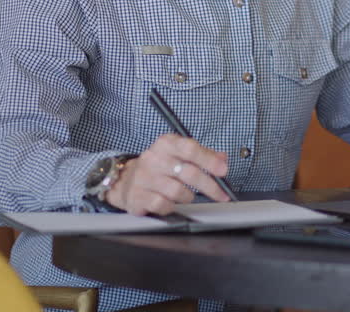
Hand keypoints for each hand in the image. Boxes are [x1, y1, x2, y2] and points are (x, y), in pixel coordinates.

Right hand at [105, 133, 230, 214]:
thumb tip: (222, 159)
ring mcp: (143, 177)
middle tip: (221, 194)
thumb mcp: (179, 154)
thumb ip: (203, 155)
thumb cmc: (159, 167)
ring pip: (177, 191)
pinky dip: (172, 206)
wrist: (125, 179)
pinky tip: (170, 202)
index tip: (223, 170)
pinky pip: (163, 205)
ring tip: (186, 195)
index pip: (190, 148)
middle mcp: (153, 158)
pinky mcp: (137, 196)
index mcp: (166, 144)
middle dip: (210, 186)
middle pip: (188, 172)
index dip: (209, 160)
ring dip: (188, 196)